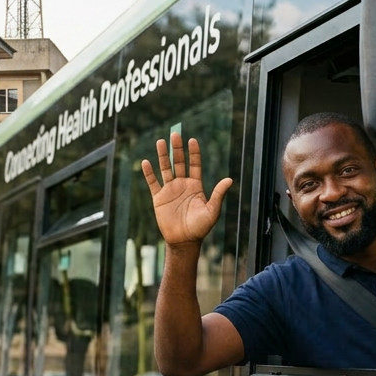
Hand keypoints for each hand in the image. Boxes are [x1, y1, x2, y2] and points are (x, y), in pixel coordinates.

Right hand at [141, 133, 231, 247]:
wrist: (184, 241)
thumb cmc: (200, 227)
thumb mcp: (212, 210)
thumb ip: (218, 194)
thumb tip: (230, 180)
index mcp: (196, 185)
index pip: (194, 165)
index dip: (194, 153)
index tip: (192, 140)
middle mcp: (183, 185)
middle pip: (179, 162)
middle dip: (177, 149)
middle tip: (175, 134)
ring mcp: (170, 190)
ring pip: (166, 168)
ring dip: (163, 156)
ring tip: (160, 141)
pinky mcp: (159, 198)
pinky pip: (153, 183)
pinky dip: (149, 173)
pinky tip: (146, 162)